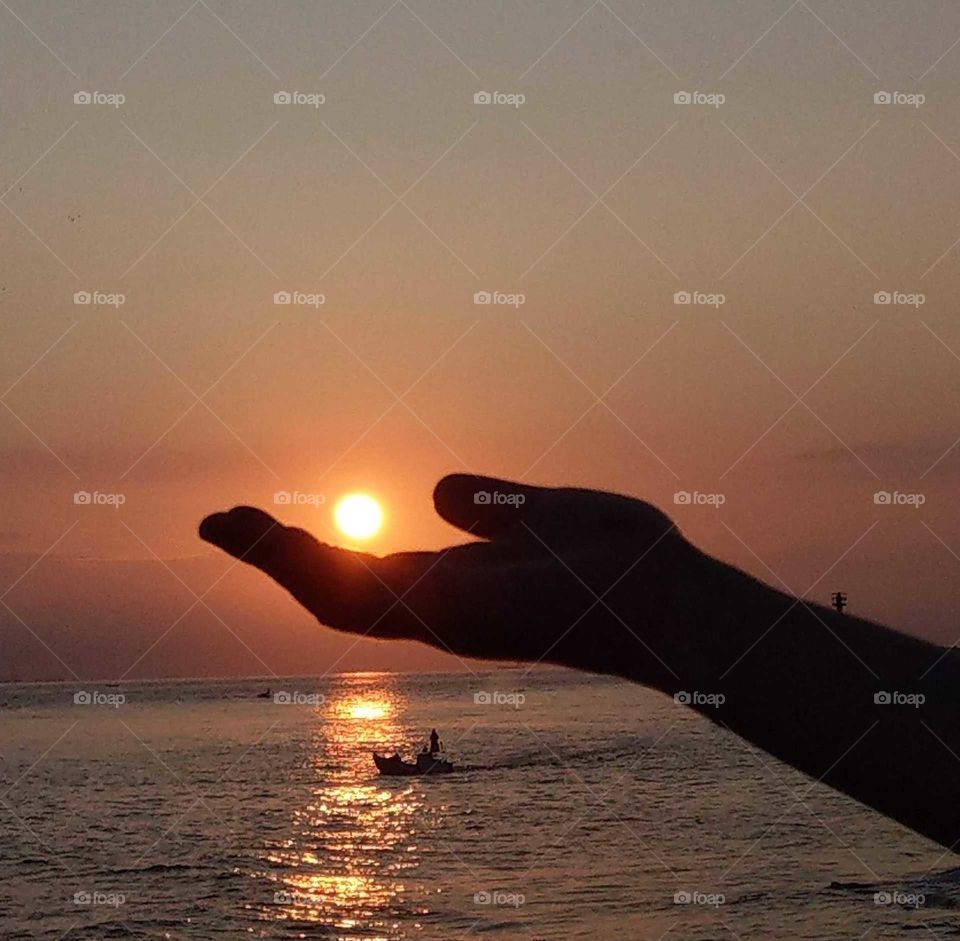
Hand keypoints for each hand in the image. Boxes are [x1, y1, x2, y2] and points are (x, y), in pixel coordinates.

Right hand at [199, 474, 702, 685]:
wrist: (668, 600)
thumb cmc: (612, 562)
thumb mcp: (536, 515)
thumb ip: (486, 509)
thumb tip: (435, 491)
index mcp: (456, 583)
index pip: (366, 569)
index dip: (313, 550)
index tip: (267, 521)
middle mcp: (440, 608)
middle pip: (337, 587)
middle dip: (277, 557)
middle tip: (220, 522)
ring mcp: (444, 619)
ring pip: (338, 599)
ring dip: (279, 562)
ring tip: (226, 525)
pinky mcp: (457, 620)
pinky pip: (376, 602)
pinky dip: (319, 575)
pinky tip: (280, 545)